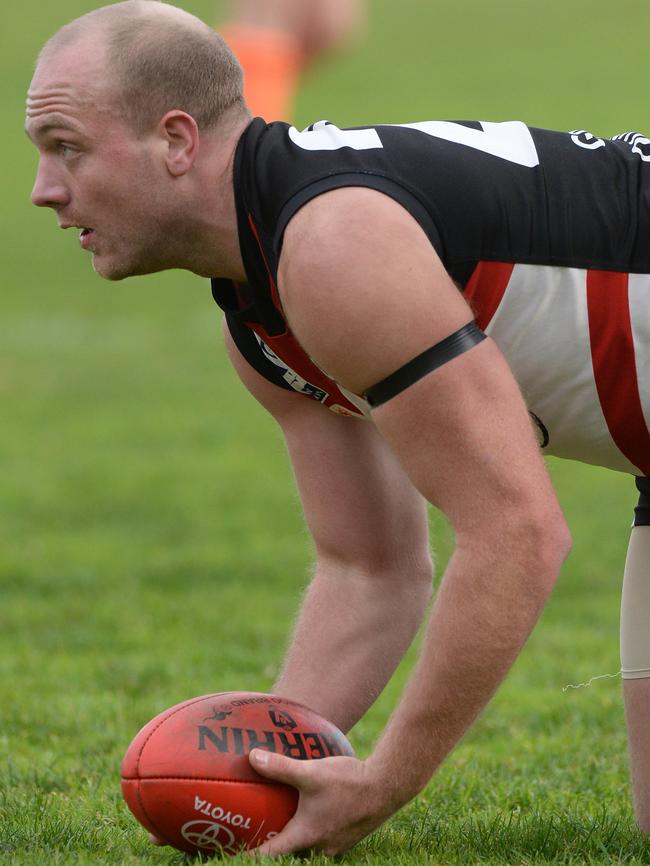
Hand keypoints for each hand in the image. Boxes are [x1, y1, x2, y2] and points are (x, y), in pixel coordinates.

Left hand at [247, 749, 396, 856]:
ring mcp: (336, 843)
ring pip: (308, 845)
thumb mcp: (311, 772)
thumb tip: (252, 758)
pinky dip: (313, 827)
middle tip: (256, 832)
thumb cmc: (348, 782)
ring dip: (295, 836)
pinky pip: (323, 836)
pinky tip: (315, 807)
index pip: (271, 854)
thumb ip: (280, 767)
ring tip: (283, 820)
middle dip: (274, 846)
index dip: (251, 854)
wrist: (388, 786)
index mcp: (306, 836)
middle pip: (290, 853)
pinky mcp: (348, 834)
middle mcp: (320, 846)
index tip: (233, 852)